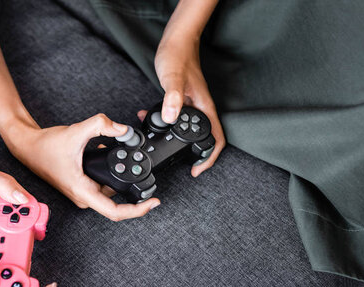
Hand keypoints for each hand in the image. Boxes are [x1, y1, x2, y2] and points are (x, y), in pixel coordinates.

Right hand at [6, 114, 160, 220]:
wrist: (29, 147)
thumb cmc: (46, 146)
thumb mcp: (76, 132)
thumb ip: (100, 125)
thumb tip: (122, 129)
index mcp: (82, 191)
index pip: (114, 212)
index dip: (137, 210)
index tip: (152, 203)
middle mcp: (84, 197)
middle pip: (117, 202)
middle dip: (133, 189)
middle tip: (144, 173)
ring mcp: (83, 193)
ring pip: (111, 191)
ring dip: (121, 177)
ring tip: (125, 159)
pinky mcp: (83, 187)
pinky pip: (104, 186)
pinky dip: (112, 173)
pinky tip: (111, 158)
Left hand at [154, 36, 224, 176]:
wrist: (176, 40)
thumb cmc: (178, 55)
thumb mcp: (173, 78)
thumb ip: (172, 97)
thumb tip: (171, 117)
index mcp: (203, 106)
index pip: (215, 139)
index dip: (208, 158)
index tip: (197, 170)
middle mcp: (200, 108)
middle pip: (204, 139)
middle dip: (193, 156)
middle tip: (182, 166)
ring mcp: (191, 104)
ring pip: (189, 130)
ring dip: (176, 141)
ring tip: (161, 145)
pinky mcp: (181, 100)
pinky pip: (176, 119)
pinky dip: (164, 124)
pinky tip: (148, 119)